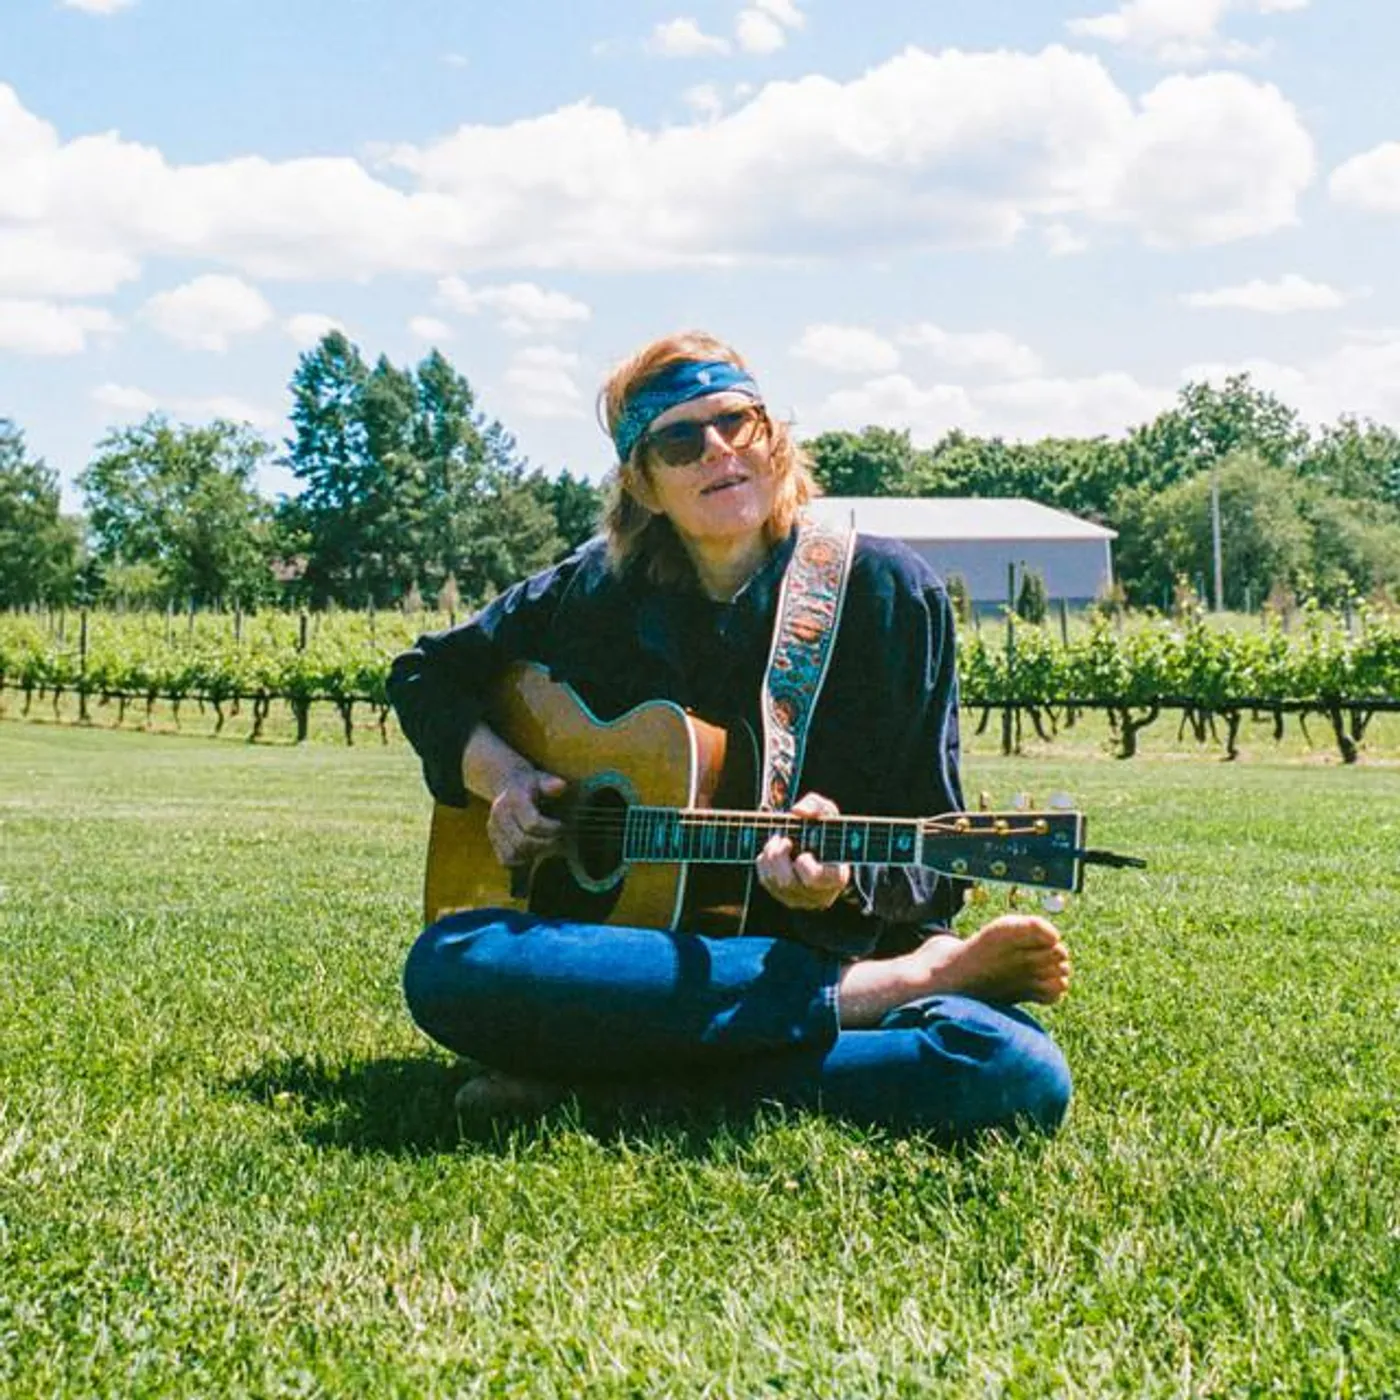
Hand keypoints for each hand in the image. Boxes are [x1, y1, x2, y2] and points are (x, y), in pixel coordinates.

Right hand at [486, 768, 566, 868]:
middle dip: (545, 845)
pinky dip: (522, 860)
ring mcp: (494, 829)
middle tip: (561, 843)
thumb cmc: (532, 785)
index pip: (532, 823)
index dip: (552, 830)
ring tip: (549, 848)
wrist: (508, 785)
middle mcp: (500, 815)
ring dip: (533, 855)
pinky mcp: (493, 840)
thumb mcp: (542, 779)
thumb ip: (551, 784)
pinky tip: (536, 852)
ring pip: (513, 854)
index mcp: (513, 799)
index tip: (564, 827)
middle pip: (522, 842)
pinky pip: (506, 859)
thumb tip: (561, 786)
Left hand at [756, 791, 851, 911]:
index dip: (803, 864)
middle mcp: (818, 895)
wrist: (821, 848)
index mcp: (835, 877)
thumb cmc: (826, 831)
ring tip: (777, 840)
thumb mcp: (828, 814)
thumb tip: (798, 811)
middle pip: (787, 882)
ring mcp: (801, 899)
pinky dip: (765, 862)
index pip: (814, 878)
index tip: (804, 852)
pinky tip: (773, 851)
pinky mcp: (785, 897)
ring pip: (773, 881)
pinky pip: (766, 880)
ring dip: (770, 856)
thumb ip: (817, 806)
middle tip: (783, 840)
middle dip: (779, 856)